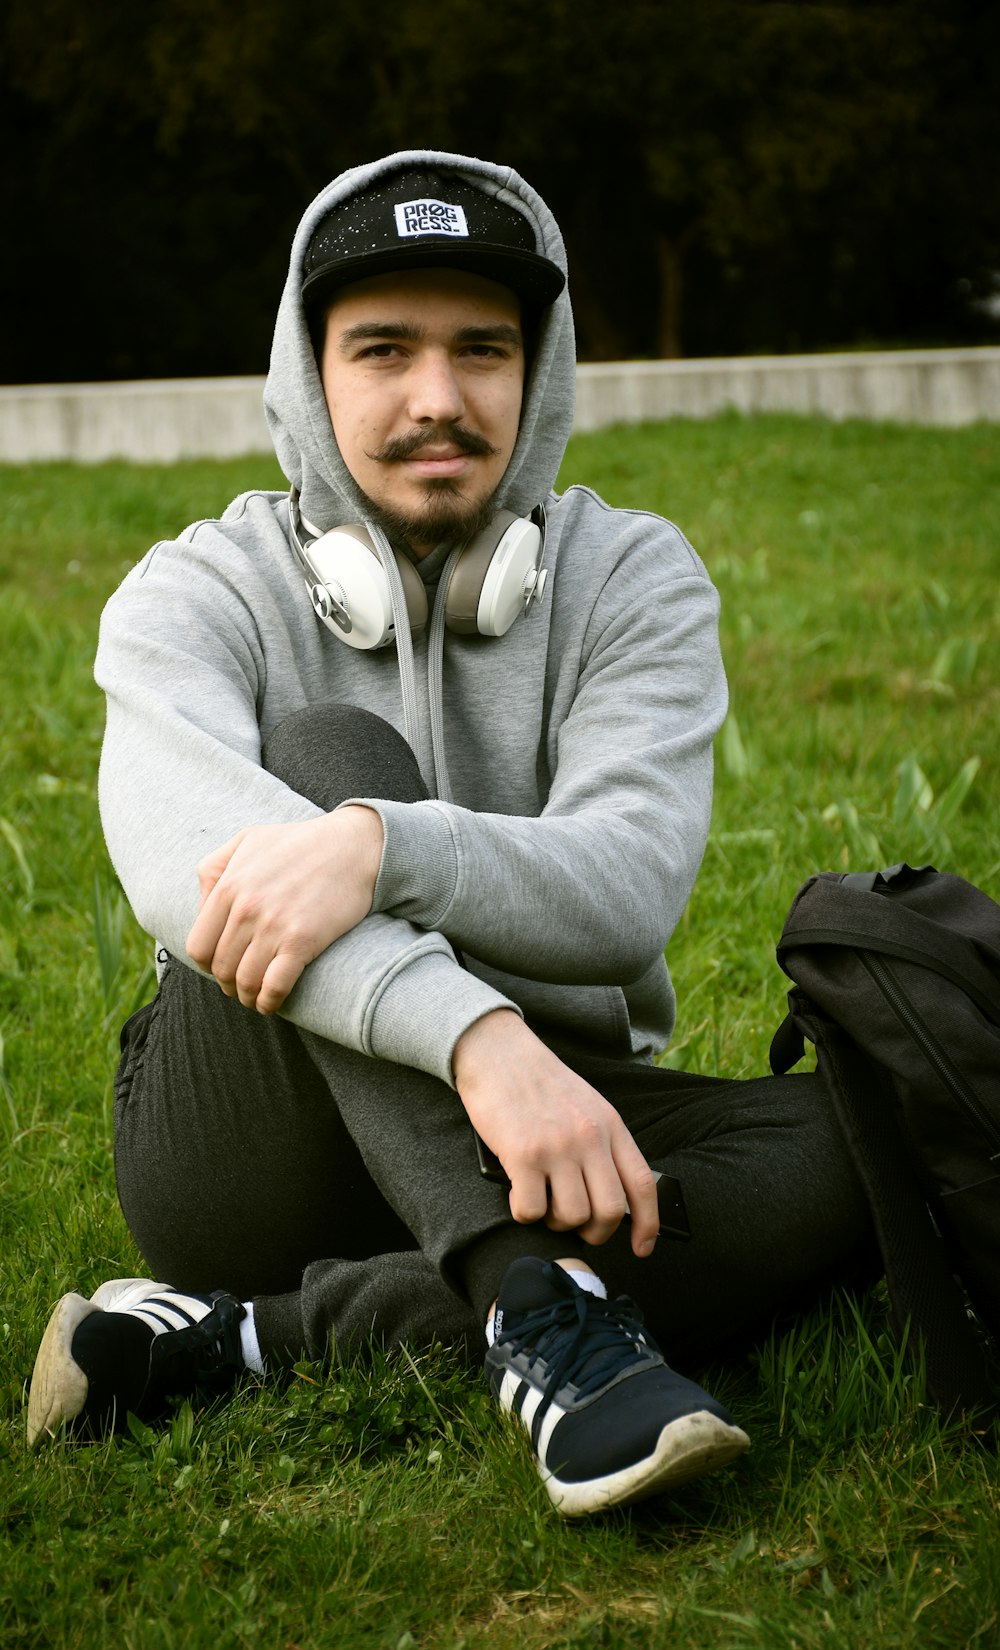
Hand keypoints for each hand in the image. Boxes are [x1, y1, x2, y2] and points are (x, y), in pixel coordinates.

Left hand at [186, 806, 382, 1013]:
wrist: (354, 847)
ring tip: (254, 997)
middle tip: (239, 985)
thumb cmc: (301, 843)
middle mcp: (246, 909)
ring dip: (247, 997)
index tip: (220, 966)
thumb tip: (201, 906)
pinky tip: (270, 1004)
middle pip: (222, 968)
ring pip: (246, 982)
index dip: (207, 964)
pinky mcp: (303, 942)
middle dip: (227, 983)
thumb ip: (215, 868)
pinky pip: (275, 986)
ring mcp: (274, 927)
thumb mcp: (247, 840)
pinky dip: (268, 1002)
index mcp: (229, 887)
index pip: (199, 946)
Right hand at [453, 1010, 658, 1258]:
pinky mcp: (523, 1155)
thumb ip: (603, 1144)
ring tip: (542, 1202)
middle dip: (595, 1232)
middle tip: (575, 1226)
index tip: (642, 1248)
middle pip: (610, 1211)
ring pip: (572, 1216)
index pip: (642, 1184)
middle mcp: (589, 1137)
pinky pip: (531, 1211)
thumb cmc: (539, 1083)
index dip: (647, 1224)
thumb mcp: (587, 1105)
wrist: (498, 1052)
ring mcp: (557, 1147)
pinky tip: (517, 1193)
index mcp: (610, 1125)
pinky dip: (524, 1213)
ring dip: (555, 1222)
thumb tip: (610, 1196)